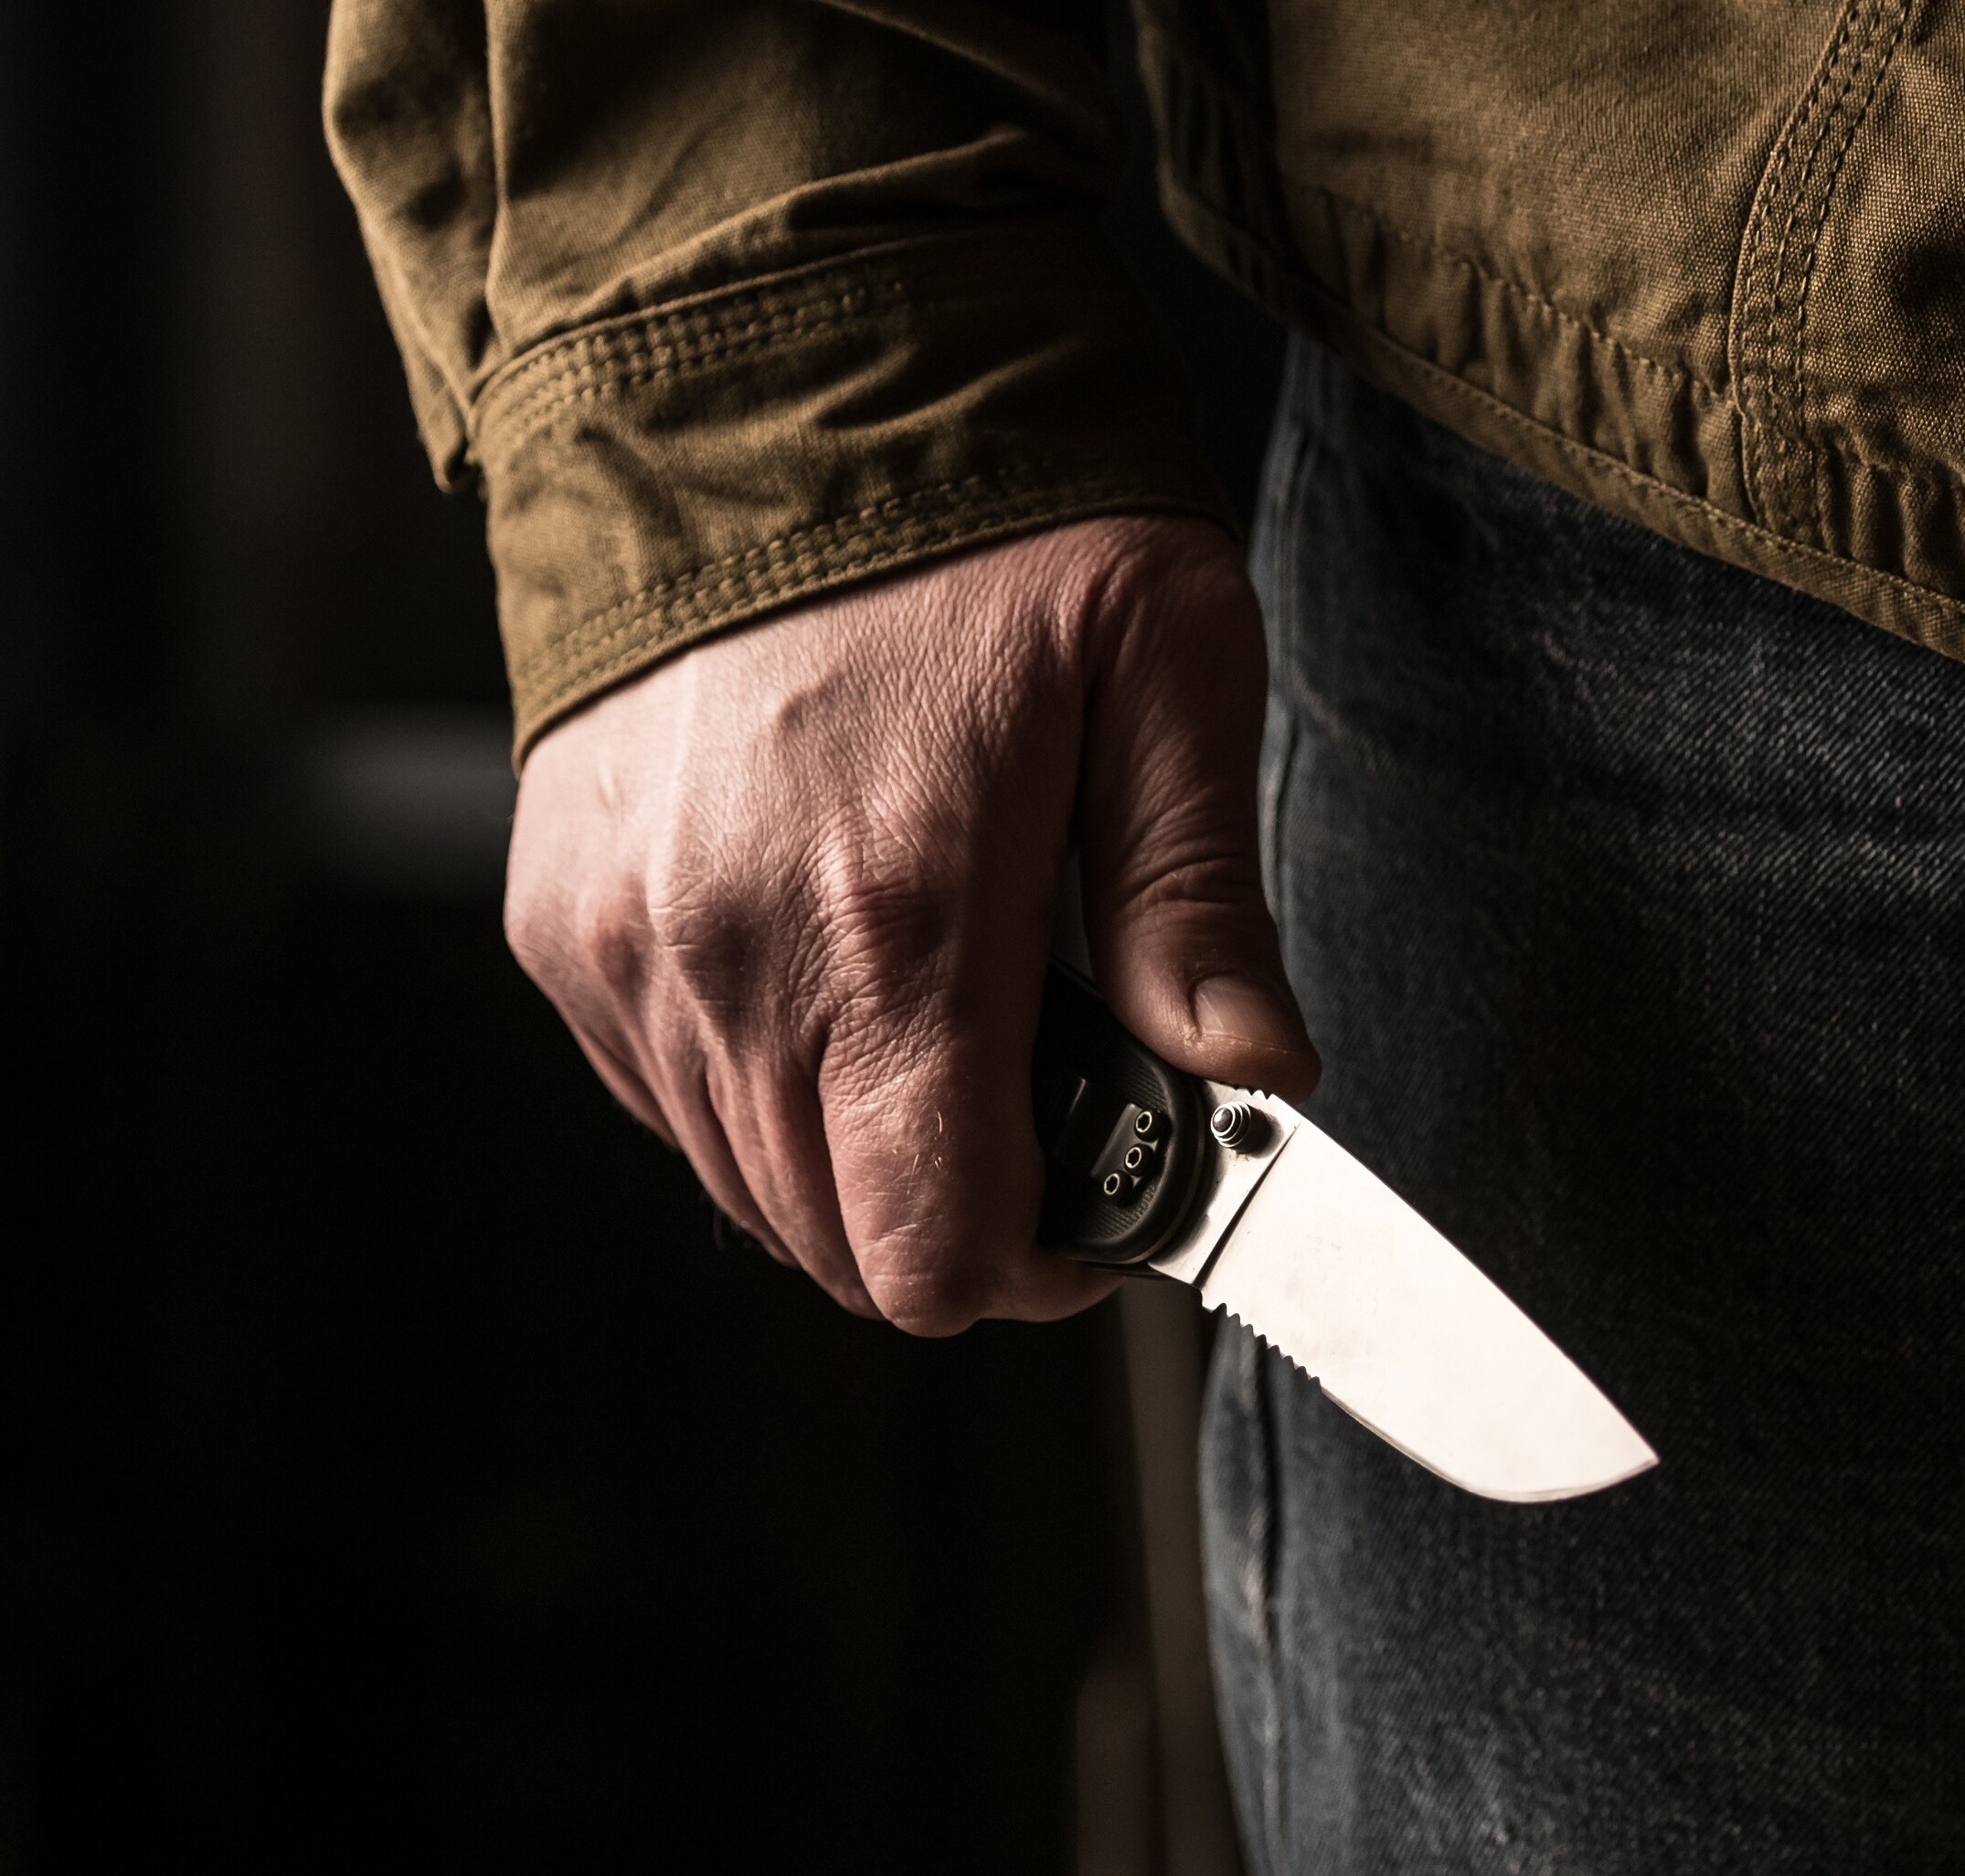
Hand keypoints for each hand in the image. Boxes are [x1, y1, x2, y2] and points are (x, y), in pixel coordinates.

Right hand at [502, 515, 1318, 1332]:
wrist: (757, 365)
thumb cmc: (988, 507)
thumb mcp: (1164, 663)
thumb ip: (1200, 901)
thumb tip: (1254, 1079)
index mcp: (896, 918)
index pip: (930, 1248)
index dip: (1032, 1272)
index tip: (1095, 1215)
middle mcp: (728, 957)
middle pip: (835, 1244)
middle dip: (953, 1218)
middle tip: (1038, 1119)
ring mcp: (621, 943)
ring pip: (741, 1186)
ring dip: (853, 1161)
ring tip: (940, 1031)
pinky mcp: (559, 915)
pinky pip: (659, 1095)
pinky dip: (754, 1088)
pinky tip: (828, 983)